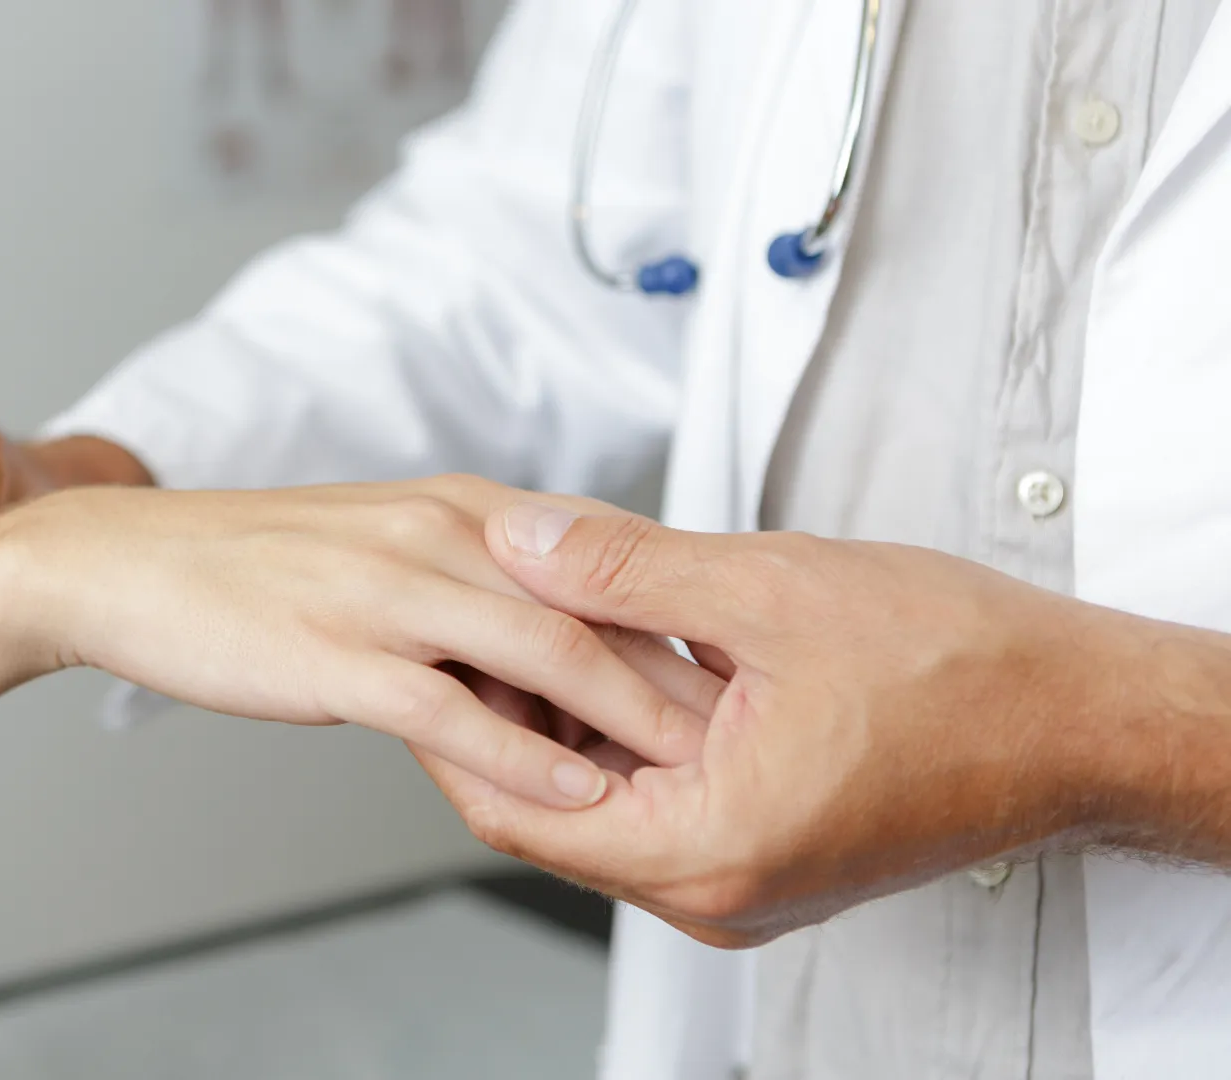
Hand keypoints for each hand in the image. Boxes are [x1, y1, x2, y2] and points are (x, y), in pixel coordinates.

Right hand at [0, 476, 713, 809]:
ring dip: (625, 715)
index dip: (673, 617)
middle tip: (749, 728)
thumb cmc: (256, 565)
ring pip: (542, 652)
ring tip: (693, 771)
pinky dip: (527, 756)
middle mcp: (438, 534)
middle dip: (675, 669)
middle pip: (591, 602)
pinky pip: (454, 711)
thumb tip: (546, 630)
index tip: (735, 671)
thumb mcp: (384, 546)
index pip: (596, 558)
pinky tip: (575, 795)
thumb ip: (471, 578)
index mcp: (460, 508)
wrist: (131, 564)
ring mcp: (389, 593)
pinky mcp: (341, 656)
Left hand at [417, 502, 1141, 947]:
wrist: (1083, 719)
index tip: (425, 646)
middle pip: (549, 810)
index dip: (451, 719)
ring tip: (535, 616)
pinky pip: (659, 798)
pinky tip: (615, 648)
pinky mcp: (767, 849)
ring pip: (603, 801)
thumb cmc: (966, 672)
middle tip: (468, 615)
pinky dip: (625, 730)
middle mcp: (717, 888)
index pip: (512, 809)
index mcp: (707, 848)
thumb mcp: (770, 590)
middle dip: (504, 708)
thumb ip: (626, 569)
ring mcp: (743, 878)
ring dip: (565, 714)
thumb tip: (520, 541)